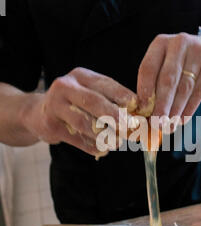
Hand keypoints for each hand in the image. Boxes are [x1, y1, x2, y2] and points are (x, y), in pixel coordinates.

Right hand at [22, 67, 137, 156]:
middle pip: (93, 101)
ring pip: (84, 122)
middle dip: (115, 115)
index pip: (105, 84)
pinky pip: (75, 138)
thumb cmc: (74, 104)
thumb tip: (137, 117)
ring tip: (118, 142)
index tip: (138, 107)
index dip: (122, 95)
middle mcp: (65, 86)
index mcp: (80, 76)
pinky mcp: (50, 125)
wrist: (38, 113)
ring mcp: (55, 105)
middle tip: (131, 127)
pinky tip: (103, 150)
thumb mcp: (89, 94)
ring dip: (104, 134)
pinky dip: (92, 146)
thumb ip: (110, 101)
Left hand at [137, 33, 200, 125]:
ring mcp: (199, 53)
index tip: (142, 108)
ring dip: (175, 110)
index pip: (148, 67)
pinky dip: (189, 109)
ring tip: (169, 125)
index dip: (144, 89)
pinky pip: (198, 92)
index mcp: (161, 43)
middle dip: (161, 105)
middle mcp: (179, 44)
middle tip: (156, 123)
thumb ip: (156, 80)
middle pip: (167, 80)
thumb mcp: (169, 62)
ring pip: (184, 88)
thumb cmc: (186, 62)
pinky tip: (182, 120)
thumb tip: (145, 110)